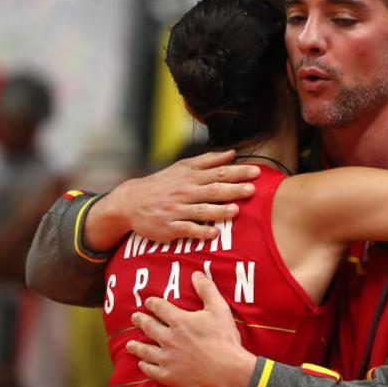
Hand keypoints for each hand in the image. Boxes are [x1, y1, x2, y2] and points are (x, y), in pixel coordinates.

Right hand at [85, 150, 259, 250]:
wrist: (131, 202)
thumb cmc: (163, 184)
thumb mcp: (183, 168)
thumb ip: (208, 161)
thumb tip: (232, 153)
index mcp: (191, 177)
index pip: (218, 172)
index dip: (238, 172)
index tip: (256, 172)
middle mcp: (185, 192)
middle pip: (212, 190)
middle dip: (233, 190)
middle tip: (252, 190)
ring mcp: (177, 210)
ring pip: (201, 211)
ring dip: (219, 211)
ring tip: (235, 211)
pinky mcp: (170, 227)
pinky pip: (187, 229)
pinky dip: (200, 232)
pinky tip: (213, 233)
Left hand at [126, 272, 255, 386]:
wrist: (227, 370)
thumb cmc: (224, 338)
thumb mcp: (219, 308)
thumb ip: (207, 290)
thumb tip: (196, 274)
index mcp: (179, 321)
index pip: (160, 308)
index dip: (153, 303)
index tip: (148, 302)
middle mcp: (169, 339)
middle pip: (149, 327)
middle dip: (141, 321)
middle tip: (134, 318)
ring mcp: (167, 359)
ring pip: (146, 350)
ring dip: (136, 346)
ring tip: (130, 344)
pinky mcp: (169, 376)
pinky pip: (151, 370)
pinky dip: (145, 366)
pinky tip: (142, 364)